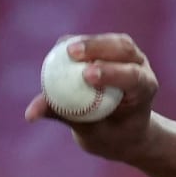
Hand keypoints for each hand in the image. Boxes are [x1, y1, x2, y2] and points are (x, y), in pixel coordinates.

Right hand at [23, 33, 159, 162]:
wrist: (126, 129)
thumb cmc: (111, 135)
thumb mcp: (92, 133)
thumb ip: (66, 117)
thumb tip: (30, 113)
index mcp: (145, 89)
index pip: (132, 77)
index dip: (111, 73)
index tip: (87, 75)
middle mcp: (141, 67)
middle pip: (124, 48)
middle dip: (98, 47)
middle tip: (71, 53)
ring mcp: (130, 56)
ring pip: (112, 41)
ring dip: (87, 42)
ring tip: (64, 49)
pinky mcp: (112, 50)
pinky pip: (95, 42)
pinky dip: (78, 43)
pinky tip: (60, 49)